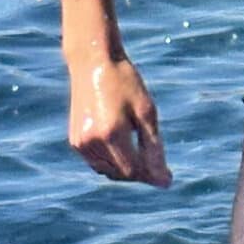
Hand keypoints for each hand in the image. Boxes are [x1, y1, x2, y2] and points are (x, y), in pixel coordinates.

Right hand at [68, 54, 171, 187]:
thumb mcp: (146, 111)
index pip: (134, 171)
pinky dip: (112, 162)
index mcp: (111, 133)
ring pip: (109, 171)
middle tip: (157, 164)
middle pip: (122, 174)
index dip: (152, 176)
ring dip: (126, 169)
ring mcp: (80, 143)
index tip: (168, 176)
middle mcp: (92, 141)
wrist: (93, 62)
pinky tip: (123, 147)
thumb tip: (164, 181)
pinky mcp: (75, 141)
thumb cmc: (125, 83)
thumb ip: (154, 148)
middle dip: (141, 173)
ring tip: (141, 152)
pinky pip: (97, 163)